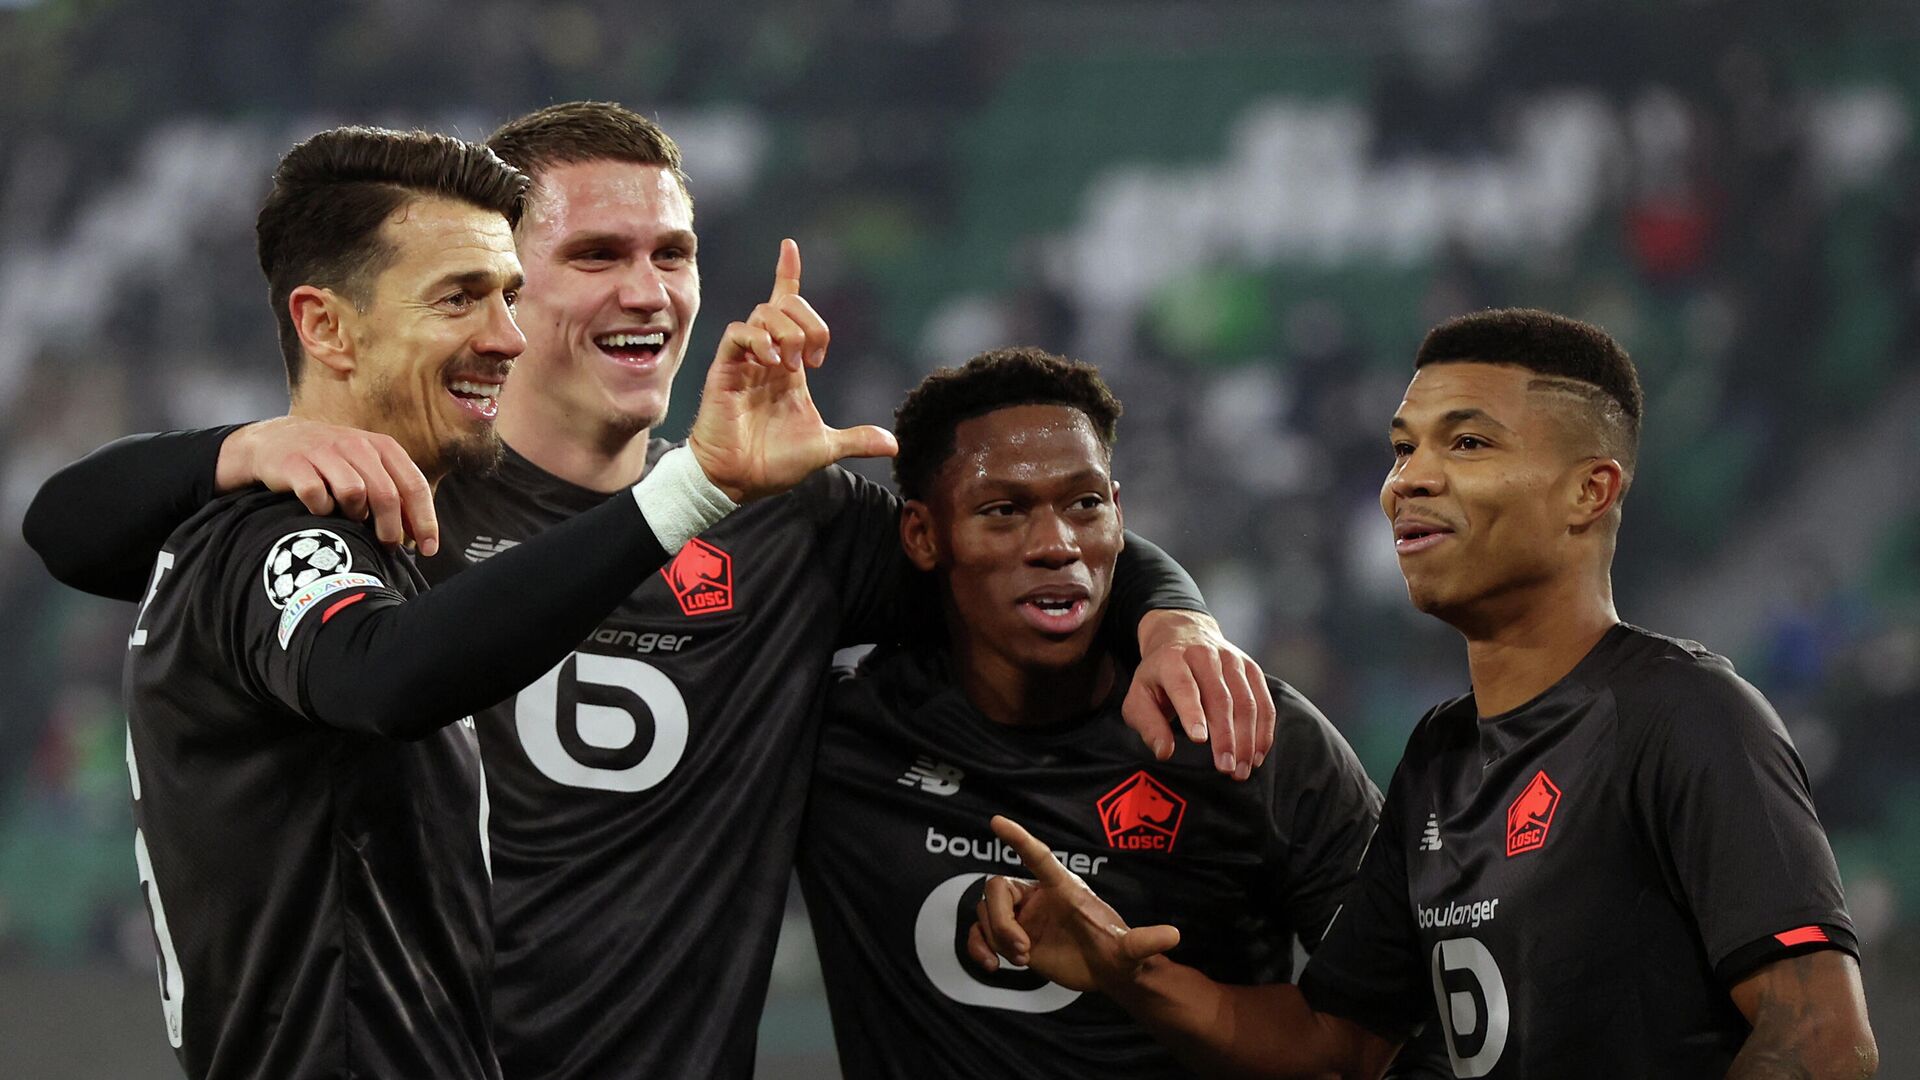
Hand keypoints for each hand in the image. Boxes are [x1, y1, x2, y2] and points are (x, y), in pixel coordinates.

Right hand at [218, 418, 437, 553]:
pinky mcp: (294, 463)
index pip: (414, 485)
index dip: (425, 520)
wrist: (275, 441)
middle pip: (386, 494)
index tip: (429, 549)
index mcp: (382, 447)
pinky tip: (321, 509)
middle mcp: (356, 445)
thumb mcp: (367, 466)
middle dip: (391, 528)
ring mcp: (324, 452)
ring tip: (349, 518)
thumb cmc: (331, 461)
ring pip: (354, 493)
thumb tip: (420, 534)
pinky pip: (316, 495)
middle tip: (389, 546)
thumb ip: (395, 492)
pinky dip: (321, 509)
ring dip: (354, 515)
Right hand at [685, 239, 895, 501]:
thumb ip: (857, 439)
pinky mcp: (725, 370)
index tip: (790, 246)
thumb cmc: (774, 463)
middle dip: (807, 320)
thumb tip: (895, 445)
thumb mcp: (825, 447)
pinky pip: (738, 334)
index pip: (786, 307)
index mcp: (788, 366)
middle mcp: (766, 356)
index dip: (788, 275)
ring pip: (763, 313)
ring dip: (787, 331)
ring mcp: (744, 361)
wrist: (741, 481)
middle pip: (782, 305)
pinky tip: (772, 362)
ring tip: (793, 366)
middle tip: (815, 358)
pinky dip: (759, 339)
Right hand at [966, 815, 1179, 994]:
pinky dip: (978, 947)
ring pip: (984, 911)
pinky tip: (992, 967)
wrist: (1104, 972)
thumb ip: (1144, 943)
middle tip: (1024, 952)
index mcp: (1062, 888)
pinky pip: (978, 932)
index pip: (1038, 856)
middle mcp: (1037, 895)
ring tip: (1022, 961)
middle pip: (997, 887)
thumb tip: (1174, 935)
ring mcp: (1021, 915)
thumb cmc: (1116, 952)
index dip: (1019, 839)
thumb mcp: (1129, 951)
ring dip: (996, 938)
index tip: (997, 821)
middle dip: (1003, 922)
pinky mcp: (1010, 936)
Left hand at [1124, 611, 1275, 778]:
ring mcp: (1232, 660)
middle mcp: (1205, 656)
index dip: (1193, 713)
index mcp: (1173, 660)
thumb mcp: (1139, 695)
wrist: (1182, 634)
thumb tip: (1164, 752)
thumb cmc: (1159, 675)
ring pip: (1246, 702)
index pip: (1184, 686)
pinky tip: (1257, 755)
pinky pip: (1264, 702)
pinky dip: (1263, 731)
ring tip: (1242, 770)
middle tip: (1225, 768)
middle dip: (1225, 736)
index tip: (1199, 740)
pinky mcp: (1251, 668)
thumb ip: (1148, 724)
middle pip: (1220, 698)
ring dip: (1247, 739)